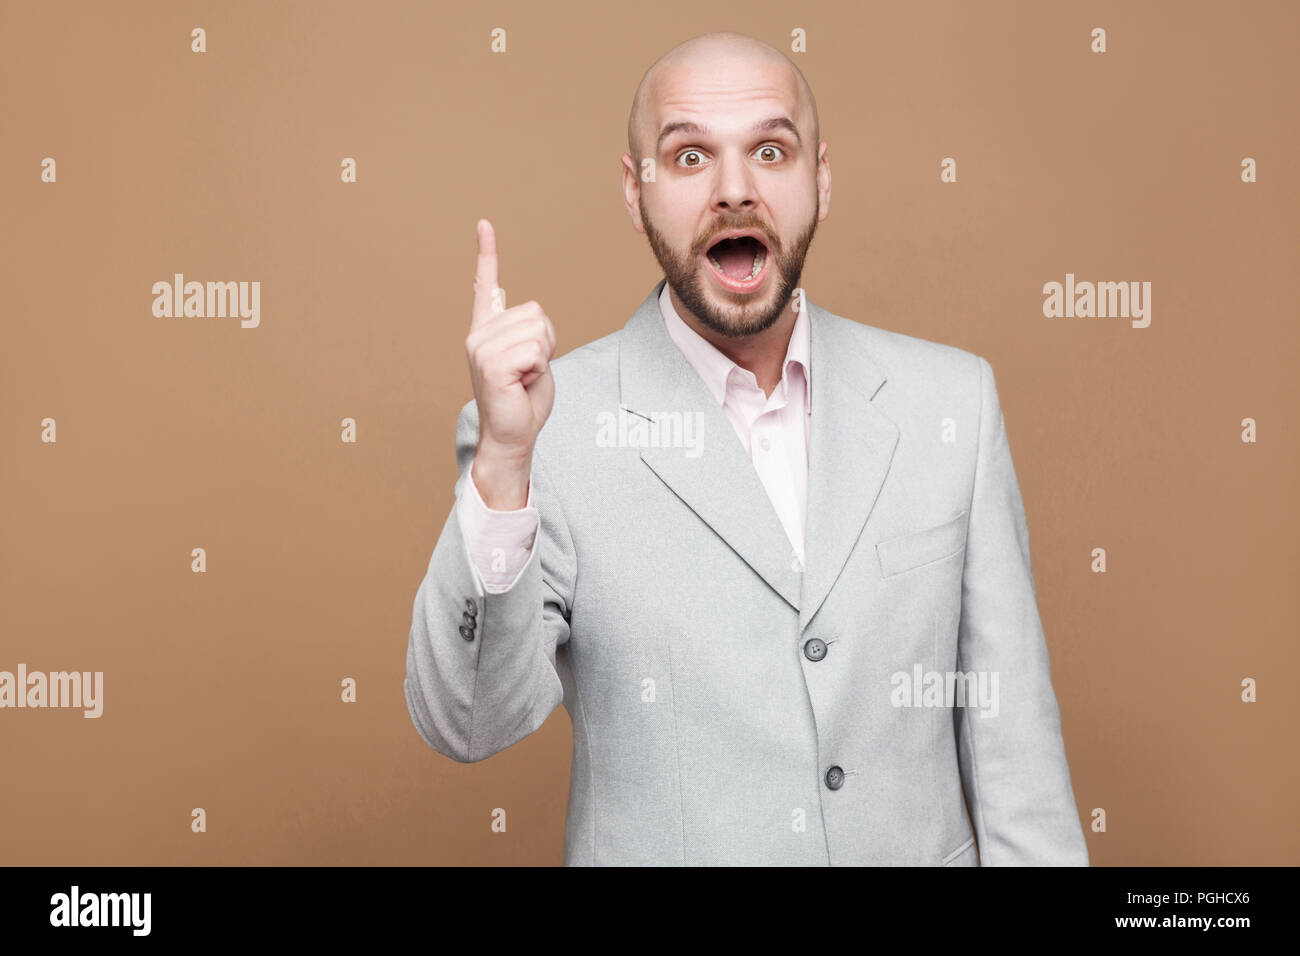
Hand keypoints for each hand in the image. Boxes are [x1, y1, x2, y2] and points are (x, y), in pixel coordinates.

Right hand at [465, 219, 555, 507]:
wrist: (513, 434)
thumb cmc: (523, 400)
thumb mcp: (532, 358)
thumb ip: (530, 335)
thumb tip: (534, 323)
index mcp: (487, 330)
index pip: (486, 285)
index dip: (488, 254)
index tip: (484, 225)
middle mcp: (479, 335)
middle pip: (536, 314)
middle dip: (545, 342)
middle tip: (528, 370)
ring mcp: (482, 349)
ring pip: (538, 332)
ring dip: (543, 358)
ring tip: (524, 378)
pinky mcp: (492, 365)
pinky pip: (535, 351)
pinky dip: (539, 369)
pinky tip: (521, 383)